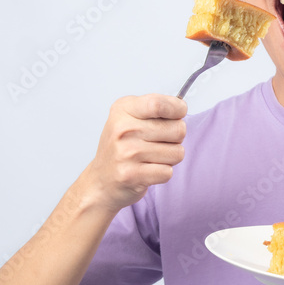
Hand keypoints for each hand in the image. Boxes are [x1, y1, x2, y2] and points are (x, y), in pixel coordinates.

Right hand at [83, 94, 187, 212]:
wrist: (101, 180)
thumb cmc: (121, 147)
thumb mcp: (130, 117)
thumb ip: (155, 108)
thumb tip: (181, 108)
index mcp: (124, 110)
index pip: (159, 103)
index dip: (177, 109)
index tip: (179, 113)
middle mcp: (124, 129)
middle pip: (177, 129)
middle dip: (176, 138)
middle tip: (159, 142)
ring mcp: (127, 153)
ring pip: (177, 152)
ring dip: (170, 157)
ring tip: (152, 157)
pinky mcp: (132, 175)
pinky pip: (168, 172)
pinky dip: (163, 173)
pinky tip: (148, 170)